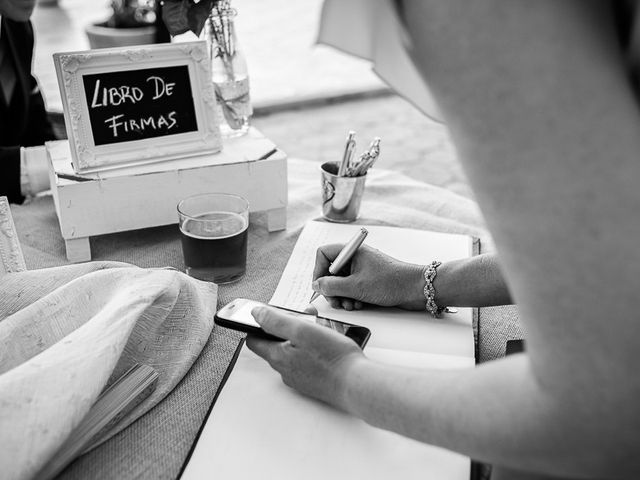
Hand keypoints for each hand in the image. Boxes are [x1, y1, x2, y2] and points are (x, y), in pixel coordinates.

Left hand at [245, 306, 363, 408]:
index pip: (255, 341)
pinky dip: (312, 349)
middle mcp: (285, 371)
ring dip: (302, 336)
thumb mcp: (301, 330)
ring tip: (320, 326)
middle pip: (276, 344)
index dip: (258, 325)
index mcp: (278, 357)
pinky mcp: (314, 382)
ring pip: (293, 352)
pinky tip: (327, 342)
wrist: (357, 385)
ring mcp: (300, 378)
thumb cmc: (332, 358)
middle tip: (304, 316)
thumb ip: (276, 321)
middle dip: (287, 327)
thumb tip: (256, 314)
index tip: (267, 315)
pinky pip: (307, 361)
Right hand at [312, 244, 425, 309]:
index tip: (321, 286)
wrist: (417, 289)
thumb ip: (331, 286)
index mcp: (352, 251)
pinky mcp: (369, 280)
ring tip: (350, 305)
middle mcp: (356, 258)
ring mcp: (363, 269)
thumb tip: (316, 285)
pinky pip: (352, 288)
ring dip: (342, 296)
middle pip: (331, 271)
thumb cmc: (390, 282)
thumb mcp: (355, 287)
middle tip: (336, 302)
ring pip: (341, 282)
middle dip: (331, 289)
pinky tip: (359, 305)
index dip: (319, 270)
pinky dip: (352, 297)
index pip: (324, 254)